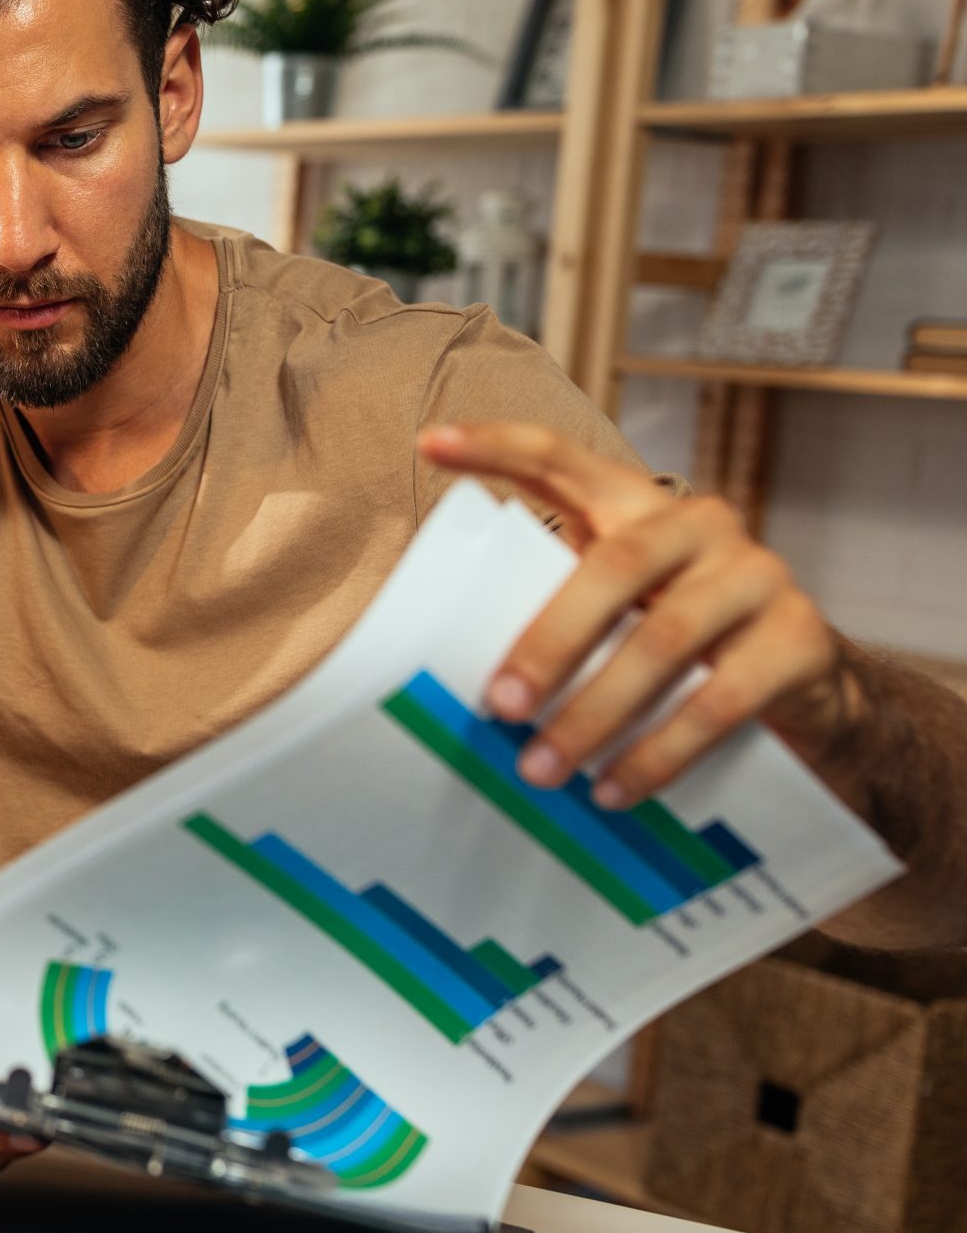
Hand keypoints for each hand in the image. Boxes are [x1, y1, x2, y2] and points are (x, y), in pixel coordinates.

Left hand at [419, 423, 854, 807]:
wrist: (800, 688)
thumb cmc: (671, 644)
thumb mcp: (613, 613)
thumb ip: (554, 612)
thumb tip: (448, 676)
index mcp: (636, 505)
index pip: (563, 460)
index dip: (499, 447)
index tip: (431, 443)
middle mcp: (700, 525)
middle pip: (614, 567)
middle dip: (549, 641)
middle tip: (500, 706)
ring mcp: (758, 575)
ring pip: (665, 642)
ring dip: (595, 714)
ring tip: (543, 769)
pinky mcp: (802, 638)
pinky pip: (721, 702)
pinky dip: (658, 753)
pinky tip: (614, 790)